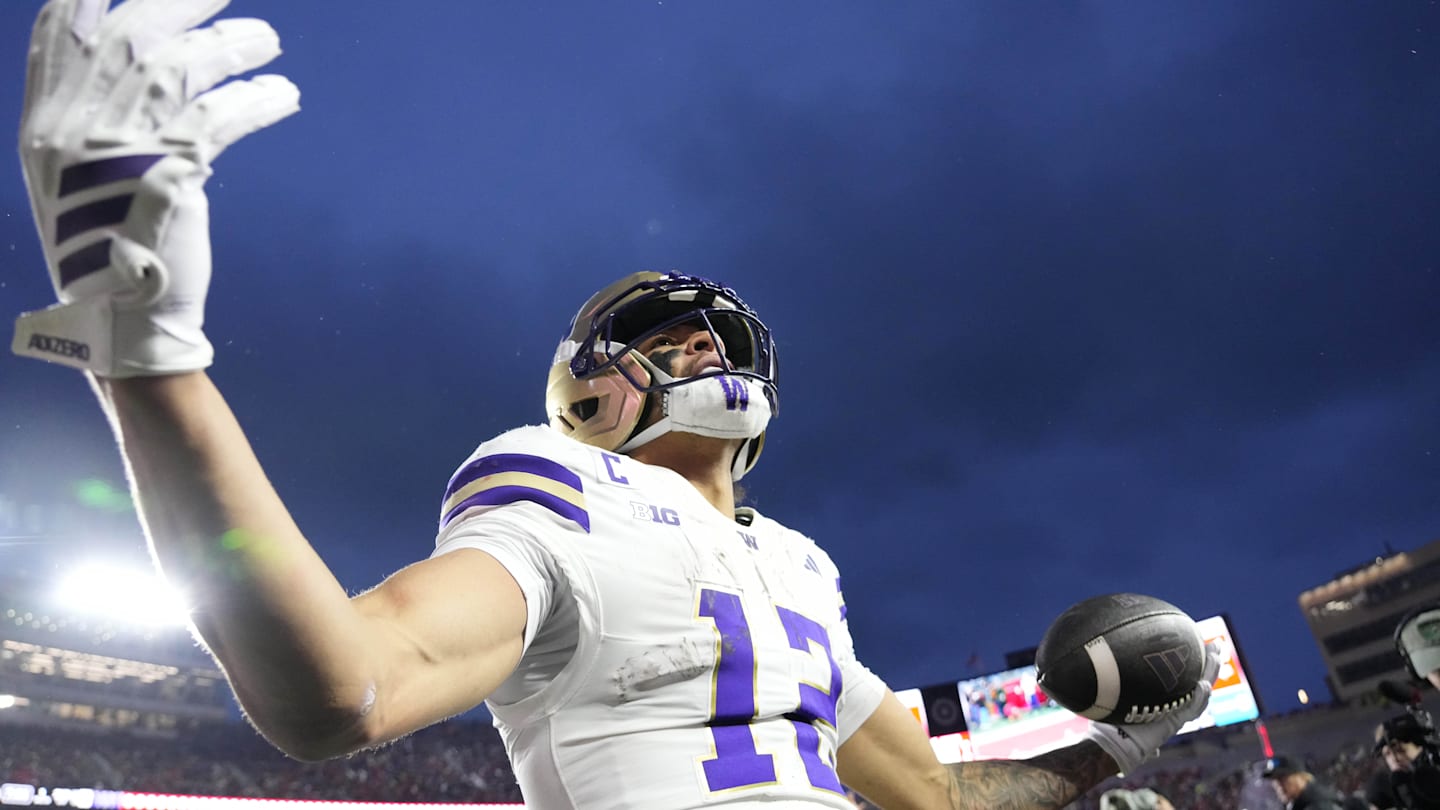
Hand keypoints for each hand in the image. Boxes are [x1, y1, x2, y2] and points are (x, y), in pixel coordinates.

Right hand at [13, 0, 298, 376]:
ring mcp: (118, 151)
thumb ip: (96, 116)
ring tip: (269, 41)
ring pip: (179, 68)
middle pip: (126, 35)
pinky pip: (219, 117)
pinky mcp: (170, 175)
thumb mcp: (80, 175)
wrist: (125, 318)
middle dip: (178, 3)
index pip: (59, 31)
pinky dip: (256, 100)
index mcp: (44, 123)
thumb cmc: (110, 245)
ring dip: (231, 47)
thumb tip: (146, 58)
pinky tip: (284, 94)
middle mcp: (72, 129)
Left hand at [1084, 643, 1221, 774]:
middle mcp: (1173, 704)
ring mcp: (1176, 713)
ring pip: (1201, 694)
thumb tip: (1118, 653)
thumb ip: (1123, 678)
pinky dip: (1199, 697)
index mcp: (1165, 695)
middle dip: (1209, 665)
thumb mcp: (1120, 690)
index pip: (1185, 676)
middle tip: (1216, 645)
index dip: (1195, 663)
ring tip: (1215, 658)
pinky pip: (1192, 709)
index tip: (1200, 643)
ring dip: (1210, 676)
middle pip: (1199, 682)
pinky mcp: (1174, 723)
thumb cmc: (1113, 716)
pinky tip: (1203, 684)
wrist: (1114, 740)